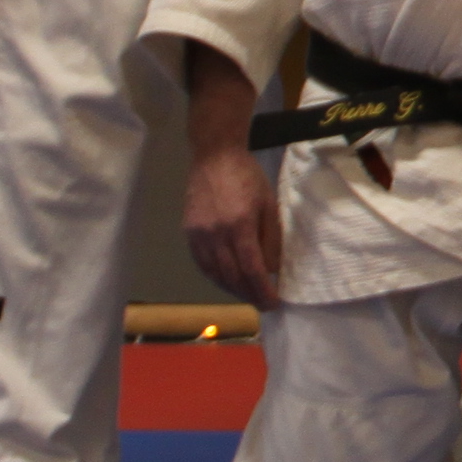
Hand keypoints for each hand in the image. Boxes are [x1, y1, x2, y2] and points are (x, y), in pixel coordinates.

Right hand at [181, 139, 283, 311]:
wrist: (214, 156)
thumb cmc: (247, 177)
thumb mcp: (269, 204)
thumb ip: (271, 239)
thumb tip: (271, 270)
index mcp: (239, 226)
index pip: (252, 269)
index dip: (262, 290)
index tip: (273, 303)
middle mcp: (216, 234)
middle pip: (232, 276)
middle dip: (249, 295)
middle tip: (262, 304)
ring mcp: (199, 234)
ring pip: (215, 273)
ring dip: (232, 290)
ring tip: (247, 297)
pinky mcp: (189, 232)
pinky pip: (202, 264)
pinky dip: (215, 277)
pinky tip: (226, 282)